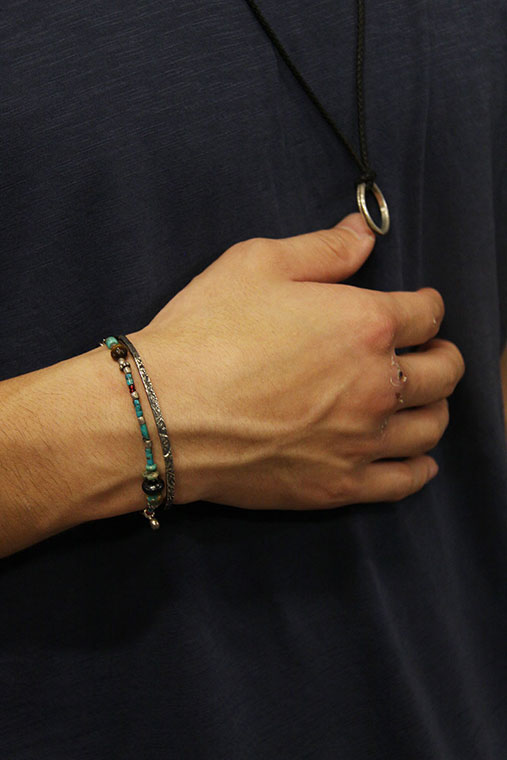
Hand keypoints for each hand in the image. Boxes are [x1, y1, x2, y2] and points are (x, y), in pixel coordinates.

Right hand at [133, 213, 464, 509]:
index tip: (419, 309)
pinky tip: (418, 458)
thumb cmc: (206, 332)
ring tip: (418, 401)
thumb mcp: (257, 265)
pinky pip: (404, 481)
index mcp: (365, 324)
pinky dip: (420, 468)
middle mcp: (377, 385)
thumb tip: (365, 233)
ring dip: (434, 407)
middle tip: (426, 352)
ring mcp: (361, 441)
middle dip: (441, 356)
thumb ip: (323, 248)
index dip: (427, 306)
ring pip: (432, 426)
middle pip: (443, 372)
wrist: (162, 413)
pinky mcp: (338, 485)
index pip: (428, 313)